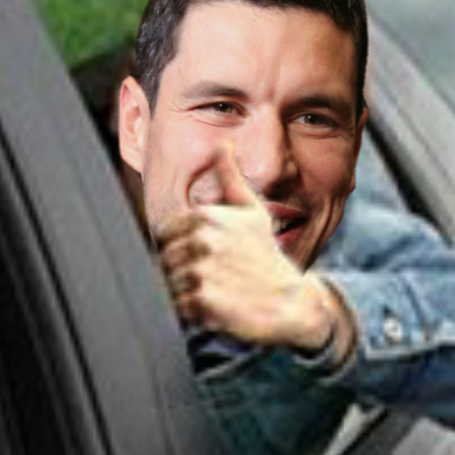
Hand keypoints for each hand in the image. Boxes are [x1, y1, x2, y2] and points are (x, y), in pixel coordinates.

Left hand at [155, 145, 348, 355]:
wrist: (290, 302)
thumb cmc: (266, 256)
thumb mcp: (252, 211)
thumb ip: (230, 176)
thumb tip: (223, 144)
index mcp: (206, 216)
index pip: (164, 233)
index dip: (179, 247)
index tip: (203, 257)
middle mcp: (202, 240)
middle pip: (165, 259)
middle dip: (182, 269)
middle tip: (211, 278)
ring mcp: (202, 270)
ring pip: (170, 283)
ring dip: (186, 290)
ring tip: (216, 291)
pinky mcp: (202, 301)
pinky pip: (177, 306)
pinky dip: (191, 311)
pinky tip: (216, 306)